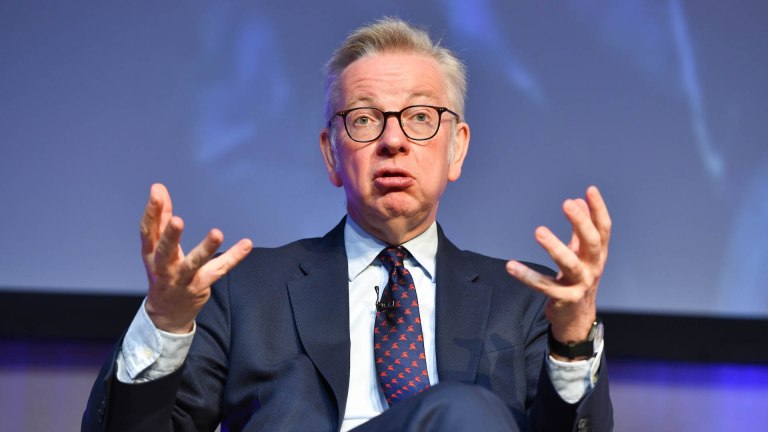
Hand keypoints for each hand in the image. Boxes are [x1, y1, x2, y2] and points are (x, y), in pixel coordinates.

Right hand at [140, 183, 252, 332]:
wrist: (166, 313)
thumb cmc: (162, 271)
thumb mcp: (157, 246)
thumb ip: (161, 217)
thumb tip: (158, 187)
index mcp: (150, 253)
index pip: (148, 231)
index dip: (151, 213)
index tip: (157, 193)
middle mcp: (163, 267)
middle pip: (164, 251)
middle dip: (171, 236)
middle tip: (178, 220)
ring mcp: (182, 278)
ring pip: (193, 263)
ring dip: (205, 249)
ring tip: (217, 233)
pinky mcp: (200, 286)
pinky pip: (218, 270)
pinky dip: (234, 257)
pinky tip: (247, 244)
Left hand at [506, 186, 610, 351]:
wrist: (577, 317)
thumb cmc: (579, 279)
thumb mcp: (583, 254)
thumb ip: (580, 229)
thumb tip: (579, 200)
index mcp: (598, 255)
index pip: (603, 229)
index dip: (598, 209)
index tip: (590, 189)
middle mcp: (593, 268)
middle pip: (591, 243)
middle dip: (581, 222)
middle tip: (567, 204)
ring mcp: (580, 285)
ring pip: (569, 264)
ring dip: (554, 247)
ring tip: (539, 231)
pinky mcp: (563, 299)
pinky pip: (543, 286)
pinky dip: (527, 276)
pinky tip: (511, 266)